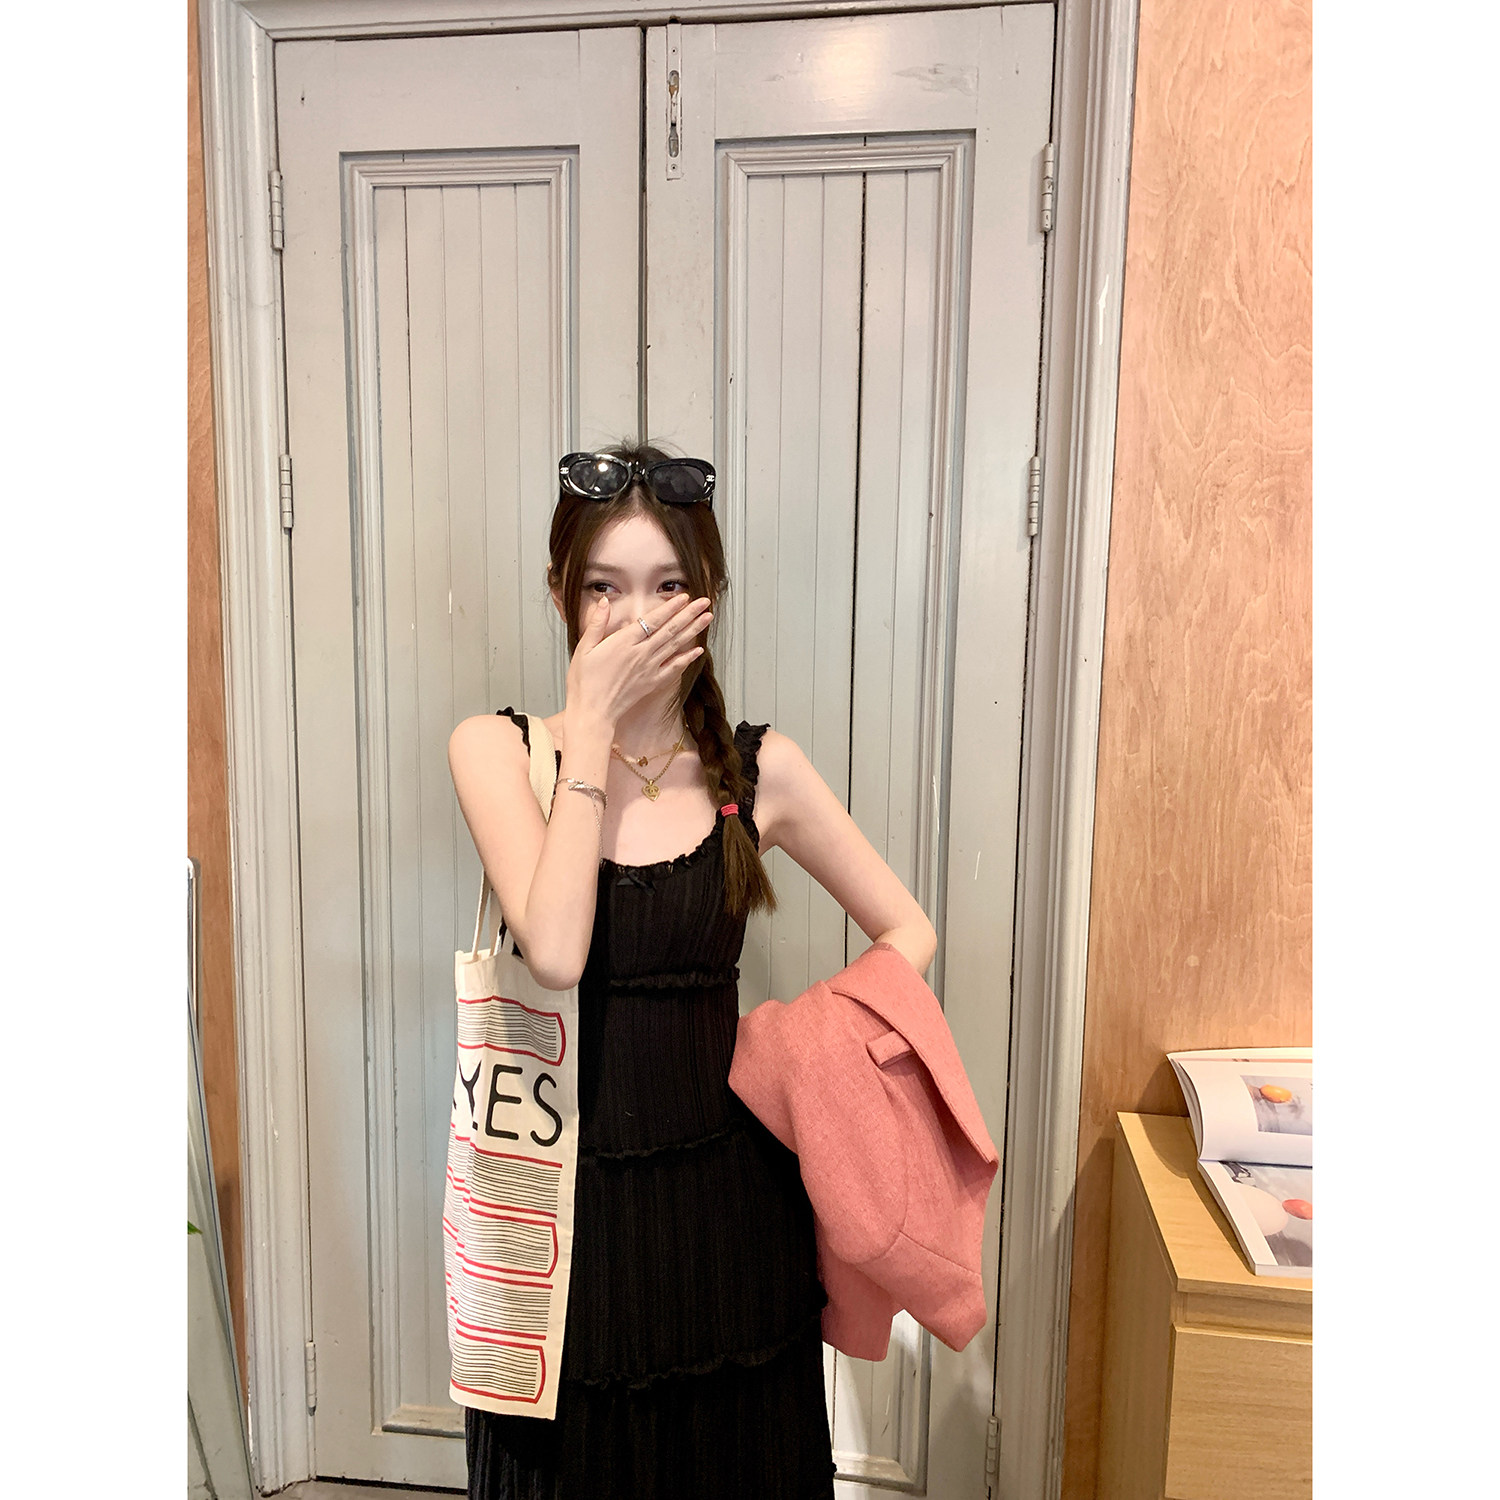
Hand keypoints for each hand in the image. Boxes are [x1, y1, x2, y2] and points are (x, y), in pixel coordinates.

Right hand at [564, 592, 712, 727]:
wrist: (592, 712)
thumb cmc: (584, 682)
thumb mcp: (584, 648)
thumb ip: (596, 623)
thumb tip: (604, 602)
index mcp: (624, 642)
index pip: (653, 620)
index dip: (670, 607)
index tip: (684, 597)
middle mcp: (641, 654)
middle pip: (670, 630)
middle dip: (689, 614)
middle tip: (705, 603)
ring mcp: (649, 669)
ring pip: (675, 645)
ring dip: (693, 630)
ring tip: (707, 618)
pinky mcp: (652, 683)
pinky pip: (674, 668)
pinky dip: (687, 658)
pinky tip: (698, 650)